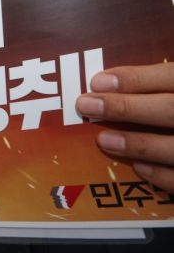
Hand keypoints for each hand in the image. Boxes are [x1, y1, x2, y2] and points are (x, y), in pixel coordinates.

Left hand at [76, 62, 173, 191]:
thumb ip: (165, 79)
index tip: (99, 80)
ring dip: (139, 144)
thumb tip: (119, 77)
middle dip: (127, 107)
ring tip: (104, 140)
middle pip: (172, 109)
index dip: (137, 78)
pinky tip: (140, 168)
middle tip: (87, 105)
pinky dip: (165, 175)